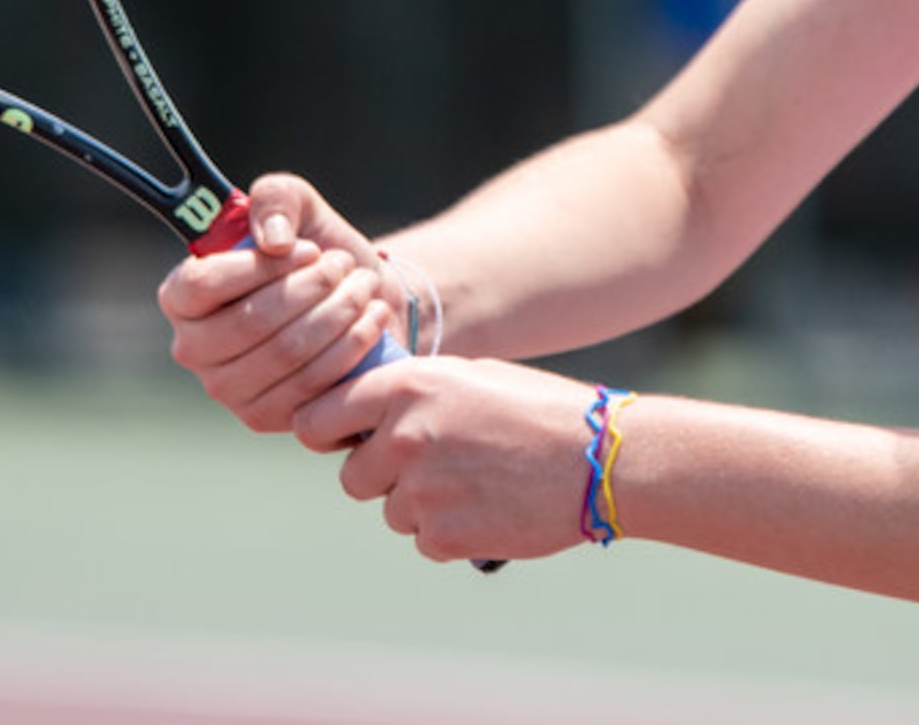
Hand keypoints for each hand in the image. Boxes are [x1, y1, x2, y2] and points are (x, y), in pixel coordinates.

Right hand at [157, 172, 400, 432]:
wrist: (359, 301)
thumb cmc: (316, 253)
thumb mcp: (299, 206)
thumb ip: (275, 198)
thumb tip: (273, 240)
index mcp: (183, 296)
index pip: (201, 285)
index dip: (259, 267)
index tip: (309, 249)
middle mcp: (193, 349)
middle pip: (250, 323)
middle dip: (311, 288)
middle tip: (344, 265)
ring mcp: (228, 390)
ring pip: (286, 353)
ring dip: (337, 313)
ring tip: (361, 286)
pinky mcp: (267, 418)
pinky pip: (311, 385)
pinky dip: (350, 345)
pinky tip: (370, 319)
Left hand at [297, 358, 605, 564]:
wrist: (601, 458)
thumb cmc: (539, 409)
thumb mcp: (470, 377)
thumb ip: (412, 394)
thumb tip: (364, 413)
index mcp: (406, 386)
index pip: (317, 418)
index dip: (325, 435)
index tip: (339, 443)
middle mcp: (404, 436)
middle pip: (353, 477)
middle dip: (383, 478)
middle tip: (433, 468)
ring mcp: (422, 490)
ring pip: (393, 511)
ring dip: (423, 506)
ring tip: (478, 484)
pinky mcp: (444, 536)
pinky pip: (425, 541)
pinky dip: (451, 533)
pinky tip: (490, 508)